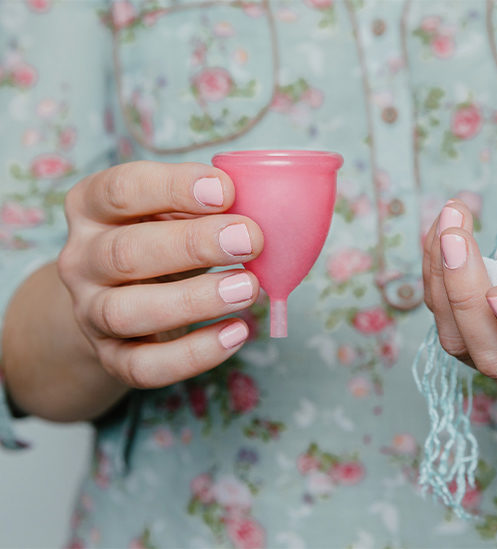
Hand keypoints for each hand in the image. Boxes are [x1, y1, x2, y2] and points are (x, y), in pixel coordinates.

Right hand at [57, 161, 263, 388]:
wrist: (122, 300)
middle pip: (125, 252)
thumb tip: (263, 208)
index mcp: (91, 207)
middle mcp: (81, 259)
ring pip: (126, 312)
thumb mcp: (174, 212)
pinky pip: (143, 366)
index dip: (173, 187)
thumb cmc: (162, 240)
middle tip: (250, 239)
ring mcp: (89, 312)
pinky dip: (192, 355)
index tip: (226, 190)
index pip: (120, 190)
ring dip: (192, 300)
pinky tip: (236, 333)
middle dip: (192, 244)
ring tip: (248, 288)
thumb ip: (205, 206)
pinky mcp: (111, 357)